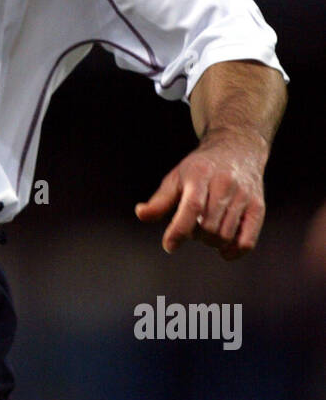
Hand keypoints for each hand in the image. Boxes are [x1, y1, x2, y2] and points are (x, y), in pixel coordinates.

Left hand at [134, 129, 267, 260]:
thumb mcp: (177, 177)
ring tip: (207, 230)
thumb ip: (160, 200)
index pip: (192, 207)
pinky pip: (247, 241)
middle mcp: (225, 184)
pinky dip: (233, 251)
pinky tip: (223, 248)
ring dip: (211, 242)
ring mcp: (244, 196)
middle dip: (195, 235)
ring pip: (225, 236)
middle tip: (193, 227)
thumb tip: (141, 214)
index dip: (179, 230)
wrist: (238, 148)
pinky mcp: (258, 207)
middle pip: (208, 226)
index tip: (169, 246)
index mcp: (200, 174)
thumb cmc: (201, 167)